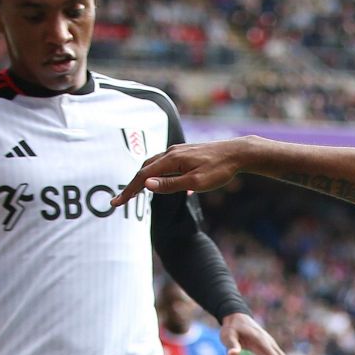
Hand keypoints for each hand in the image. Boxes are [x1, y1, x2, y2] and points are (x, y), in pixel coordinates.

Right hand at [112, 139, 250, 207]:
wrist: (238, 153)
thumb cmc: (219, 169)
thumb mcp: (195, 183)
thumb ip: (170, 184)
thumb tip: (146, 185)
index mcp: (171, 160)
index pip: (143, 177)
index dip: (129, 191)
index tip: (116, 203)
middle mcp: (172, 153)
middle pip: (145, 169)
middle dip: (133, 185)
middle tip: (122, 200)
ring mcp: (179, 152)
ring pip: (155, 165)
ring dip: (145, 179)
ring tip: (137, 192)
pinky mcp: (186, 154)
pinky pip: (166, 164)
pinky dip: (158, 174)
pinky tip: (165, 184)